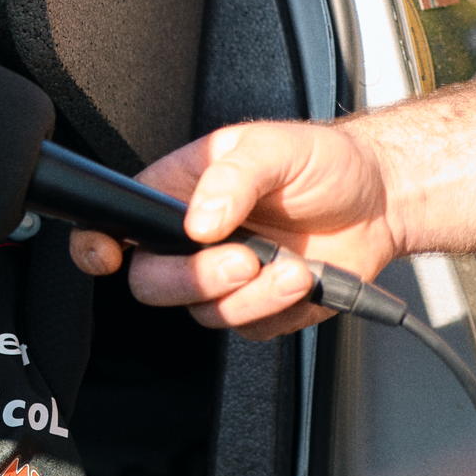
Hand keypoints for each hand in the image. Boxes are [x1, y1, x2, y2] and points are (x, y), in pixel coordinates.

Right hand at [67, 121, 400, 338]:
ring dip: (252, 295)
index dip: (96, 246)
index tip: (108, 255)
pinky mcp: (257, 308)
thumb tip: (197, 219)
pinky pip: (249, 328)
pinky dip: (280, 309)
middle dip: (195, 278)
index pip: (115, 223)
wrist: (380, 200)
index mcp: (177, 193)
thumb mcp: (273, 147)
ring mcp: (223, 278)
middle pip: (151, 282)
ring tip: (293, 265)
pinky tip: (304, 278)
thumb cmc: (322, 162)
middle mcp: (190, 241)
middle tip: (244, 258)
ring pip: (203, 312)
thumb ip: (231, 178)